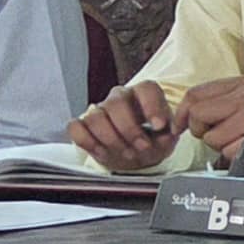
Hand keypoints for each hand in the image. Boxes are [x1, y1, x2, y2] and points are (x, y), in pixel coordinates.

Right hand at [69, 80, 183, 171]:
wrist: (135, 154)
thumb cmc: (151, 141)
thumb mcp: (166, 139)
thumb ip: (167, 136)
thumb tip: (165, 135)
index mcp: (143, 95)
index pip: (146, 89)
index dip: (152, 106)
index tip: (159, 126)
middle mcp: (119, 98)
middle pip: (117, 103)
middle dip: (130, 129)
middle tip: (142, 146)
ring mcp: (99, 110)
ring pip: (95, 117)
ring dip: (111, 139)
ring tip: (126, 153)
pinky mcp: (82, 125)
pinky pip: (76, 128)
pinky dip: (88, 142)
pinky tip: (102, 152)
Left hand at [179, 76, 243, 171]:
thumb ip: (220, 104)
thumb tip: (186, 115)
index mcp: (240, 85)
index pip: (195, 94)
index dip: (182, 113)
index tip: (182, 126)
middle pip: (197, 114)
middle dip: (201, 131)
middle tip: (220, 135)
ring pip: (210, 136)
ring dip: (221, 146)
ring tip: (241, 141)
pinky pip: (227, 152)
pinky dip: (235, 156)